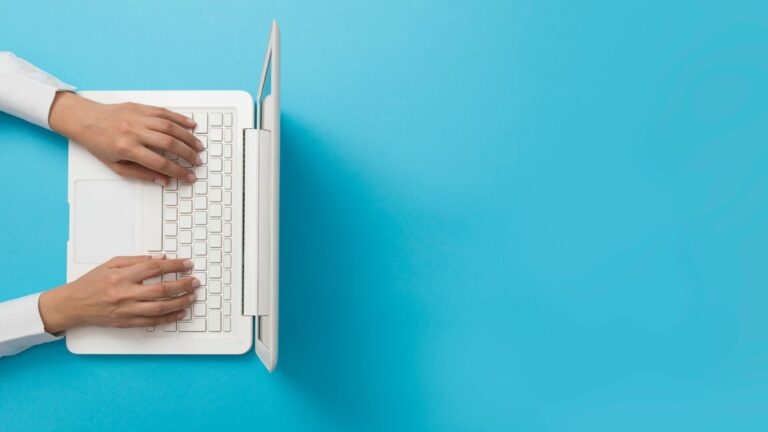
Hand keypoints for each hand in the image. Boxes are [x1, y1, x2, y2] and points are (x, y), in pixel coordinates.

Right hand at [38, 255, 198, 333]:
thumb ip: (136, 260)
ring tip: (192, 296)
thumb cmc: (91, 283)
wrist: (73, 305)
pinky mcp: (127, 322)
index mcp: (121, 276)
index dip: (174, 265)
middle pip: (161, 289)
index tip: (187, 263)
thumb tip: (160, 258)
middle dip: (183, 284)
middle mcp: (125, 294)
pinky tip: (180, 312)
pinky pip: (153, 322)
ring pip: (160, 307)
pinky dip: (169, 317)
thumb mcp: (111, 264)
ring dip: (180, 301)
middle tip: (195, 281)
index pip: (154, 268)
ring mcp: (126, 310)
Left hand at [48, 92, 203, 185]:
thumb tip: (164, 180)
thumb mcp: (116, 166)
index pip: (160, 163)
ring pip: (170, 127)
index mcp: (126, 148)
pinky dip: (180, 119)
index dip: (178, 171)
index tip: (189, 176)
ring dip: (188, 137)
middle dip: (188, 154)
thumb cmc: (98, 143)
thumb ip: (142, 174)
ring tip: (198, 146)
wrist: (84, 119)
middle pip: (169, 144)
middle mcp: (133, 131)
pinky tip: (191, 125)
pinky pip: (164, 112)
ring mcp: (137, 117)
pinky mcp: (139, 107)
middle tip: (198, 161)